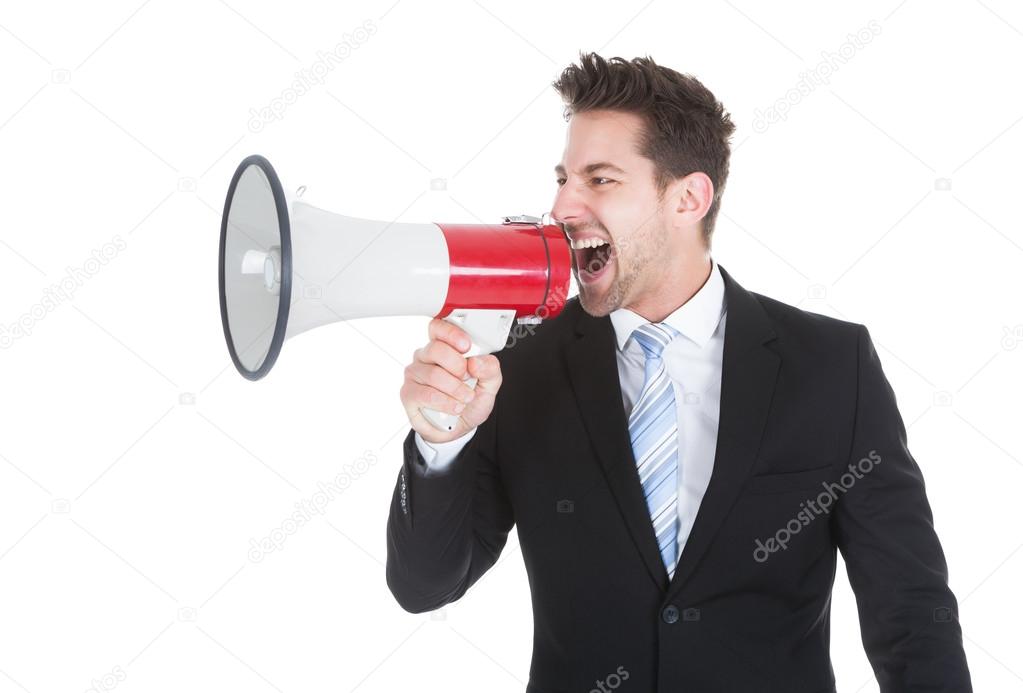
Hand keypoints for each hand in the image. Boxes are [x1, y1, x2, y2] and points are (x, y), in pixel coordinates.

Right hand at [400, 317, 502, 443]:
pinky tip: (455, 407)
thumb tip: (476, 361)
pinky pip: (426, 394)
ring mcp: (414, 375)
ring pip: (433, 374)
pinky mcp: (408, 394)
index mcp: (443, 347)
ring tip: (465, 398)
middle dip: (458, 366)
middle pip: (436, 349)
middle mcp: (425, 357)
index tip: (466, 346)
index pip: (438, 328)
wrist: (459, 428)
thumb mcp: (489, 384)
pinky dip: (445, 402)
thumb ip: (490, 369)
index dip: (451, 334)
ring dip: (455, 390)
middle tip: (467, 379)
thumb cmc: (469, 400)